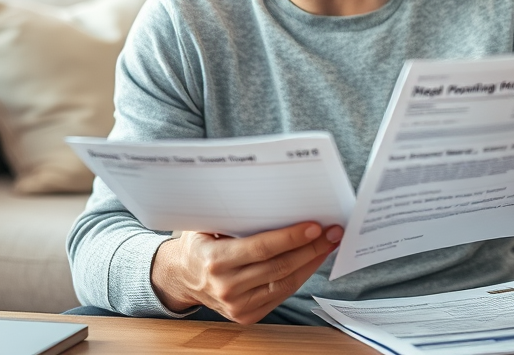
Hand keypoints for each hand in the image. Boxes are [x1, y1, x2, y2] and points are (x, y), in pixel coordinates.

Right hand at [150, 222, 342, 324]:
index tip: (315, 225)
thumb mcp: (207, 223)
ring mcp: (236, 305)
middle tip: (333, 232)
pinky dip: (300, 277)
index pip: (262, 248)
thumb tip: (276, 198)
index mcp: (215, 259)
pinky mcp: (246, 316)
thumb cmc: (199, 242)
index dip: (291, 237)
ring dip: (311, 262)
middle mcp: (226, 286)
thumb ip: (234, 215)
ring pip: (284, 283)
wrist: (180, 277)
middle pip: (279, 266)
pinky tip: (312, 261)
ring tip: (329, 244)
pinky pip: (281, 295)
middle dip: (311, 248)